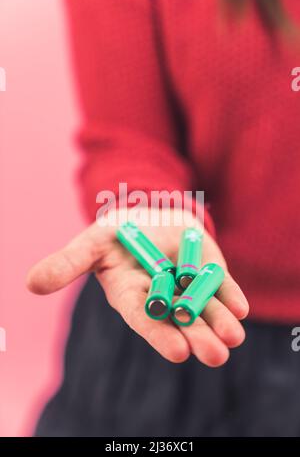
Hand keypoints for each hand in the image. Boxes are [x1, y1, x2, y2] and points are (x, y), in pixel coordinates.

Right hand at [27, 208, 248, 366]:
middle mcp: (163, 299)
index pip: (144, 319)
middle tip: (214, 355)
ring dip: (219, 324)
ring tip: (231, 338)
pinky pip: (221, 287)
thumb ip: (67, 264)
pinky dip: (230, 298)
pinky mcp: (208, 273)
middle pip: (180, 322)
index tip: (177, 352)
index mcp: (132, 297)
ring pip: (205, 310)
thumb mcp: (92, 243)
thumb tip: (30, 284)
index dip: (159, 334)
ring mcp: (188, 288)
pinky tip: (240, 309)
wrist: (149, 213)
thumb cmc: (117, 232)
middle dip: (196, 337)